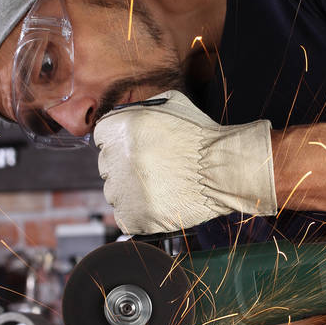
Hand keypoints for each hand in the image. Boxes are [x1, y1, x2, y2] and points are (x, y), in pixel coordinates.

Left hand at [94, 91, 276, 234]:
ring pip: (114, 194)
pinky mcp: (135, 216)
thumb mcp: (170, 106)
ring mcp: (125, 190)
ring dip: (131, 192)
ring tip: (161, 186)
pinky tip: (160, 203)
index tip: (136, 149)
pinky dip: (139, 215)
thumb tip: (122, 117)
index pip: (100, 137)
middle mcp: (117, 157)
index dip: (120, 143)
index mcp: (121, 127)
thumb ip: (139, 110)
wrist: (225, 169)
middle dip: (126, 167)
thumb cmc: (201, 137)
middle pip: (107, 167)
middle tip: (154, 169)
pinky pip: (125, 218)